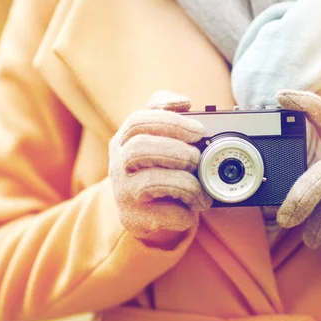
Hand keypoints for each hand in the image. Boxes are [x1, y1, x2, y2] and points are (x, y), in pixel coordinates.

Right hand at [108, 91, 211, 247]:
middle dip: (176, 151)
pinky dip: (184, 212)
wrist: (146, 212)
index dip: (171, 123)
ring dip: (185, 183)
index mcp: (124, 140)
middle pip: (139, 148)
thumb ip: (166, 112)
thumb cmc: (157, 168)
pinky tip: (193, 208)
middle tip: (197, 158)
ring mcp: (123, 193)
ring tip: (202, 189)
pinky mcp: (134, 219)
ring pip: (150, 181)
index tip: (199, 130)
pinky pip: (162, 214)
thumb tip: (183, 101)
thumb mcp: (157, 137)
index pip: (138, 121)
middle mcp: (118, 165)